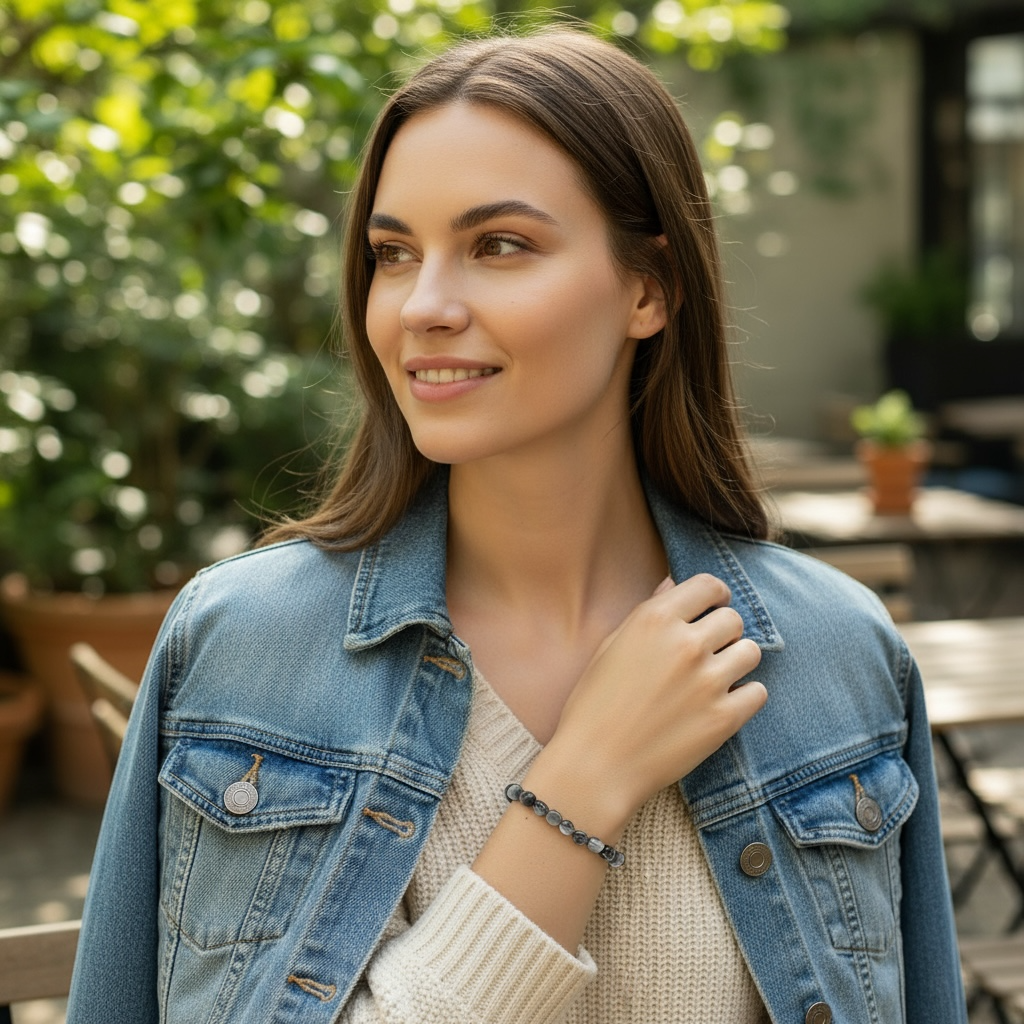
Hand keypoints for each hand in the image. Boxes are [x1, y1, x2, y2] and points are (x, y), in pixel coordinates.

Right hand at [543, 573, 765, 830]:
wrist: (595, 765)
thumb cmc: (593, 704)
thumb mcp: (611, 646)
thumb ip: (647, 613)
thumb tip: (673, 585)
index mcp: (654, 619)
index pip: (708, 586)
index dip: (715, 595)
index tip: (713, 607)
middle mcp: (686, 643)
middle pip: (734, 619)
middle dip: (724, 632)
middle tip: (708, 652)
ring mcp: (708, 681)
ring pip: (750, 653)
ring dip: (736, 662)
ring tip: (715, 679)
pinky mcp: (724, 718)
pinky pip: (758, 692)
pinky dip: (744, 697)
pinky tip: (722, 705)